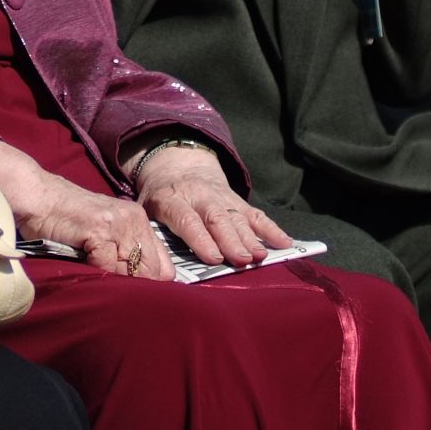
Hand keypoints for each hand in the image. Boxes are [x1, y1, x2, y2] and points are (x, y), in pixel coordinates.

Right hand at [0, 141, 170, 279]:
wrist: (36, 196)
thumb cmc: (64, 217)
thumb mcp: (103, 229)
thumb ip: (124, 250)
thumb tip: (145, 284)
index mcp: (138, 220)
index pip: (164, 266)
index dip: (151, 283)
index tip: (137, 293)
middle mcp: (134, 219)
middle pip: (153, 272)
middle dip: (135, 285)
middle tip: (110, 281)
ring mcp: (117, 224)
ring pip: (133, 272)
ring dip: (114, 279)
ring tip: (92, 266)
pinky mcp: (99, 230)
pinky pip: (108, 268)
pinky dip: (96, 272)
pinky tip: (81, 258)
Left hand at [130, 145, 290, 268]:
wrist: (177, 166)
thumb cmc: (161, 199)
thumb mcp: (145, 209)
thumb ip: (151, 232)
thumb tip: (157, 263)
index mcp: (171, 199)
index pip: (187, 219)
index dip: (200, 239)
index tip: (213, 258)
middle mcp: (199, 196)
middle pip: (217, 218)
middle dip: (230, 240)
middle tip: (242, 260)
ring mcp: (221, 197)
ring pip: (238, 216)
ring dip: (250, 238)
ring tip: (260, 256)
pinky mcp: (238, 200)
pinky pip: (256, 214)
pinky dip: (271, 229)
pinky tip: (284, 243)